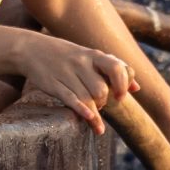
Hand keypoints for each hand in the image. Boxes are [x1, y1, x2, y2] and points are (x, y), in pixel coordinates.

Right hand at [14, 34, 135, 130]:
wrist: (32, 49)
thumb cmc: (67, 55)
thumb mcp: (90, 57)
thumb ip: (114, 69)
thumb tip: (137, 88)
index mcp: (93, 55)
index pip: (117, 68)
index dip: (123, 85)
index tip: (121, 97)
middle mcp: (81, 63)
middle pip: (101, 90)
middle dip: (103, 102)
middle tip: (99, 104)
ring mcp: (66, 74)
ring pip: (88, 99)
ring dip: (94, 112)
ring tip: (93, 115)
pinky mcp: (53, 85)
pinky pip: (71, 100)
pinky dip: (83, 112)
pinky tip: (90, 120)